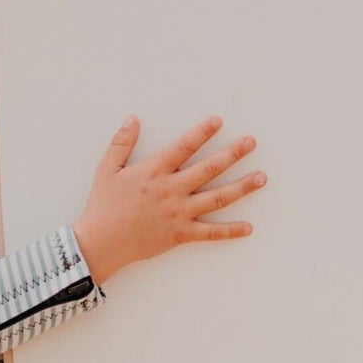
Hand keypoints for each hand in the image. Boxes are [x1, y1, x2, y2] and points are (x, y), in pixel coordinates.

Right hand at [72, 114, 265, 288]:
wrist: (100, 243)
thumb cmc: (103, 205)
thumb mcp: (107, 169)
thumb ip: (121, 143)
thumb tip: (133, 119)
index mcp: (154, 172)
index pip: (184, 147)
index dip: (202, 132)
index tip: (219, 121)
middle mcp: (171, 190)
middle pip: (209, 169)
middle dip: (232, 154)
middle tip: (251, 142)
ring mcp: (178, 213)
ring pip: (217, 199)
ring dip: (241, 188)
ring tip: (261, 177)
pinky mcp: (180, 234)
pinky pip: (210, 233)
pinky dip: (230, 231)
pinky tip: (249, 227)